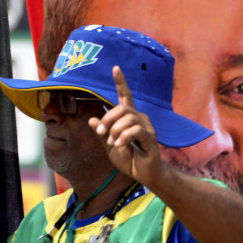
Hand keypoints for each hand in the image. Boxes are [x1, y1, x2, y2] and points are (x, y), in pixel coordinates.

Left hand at [88, 66, 164, 184]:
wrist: (144, 174)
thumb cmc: (129, 159)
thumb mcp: (109, 146)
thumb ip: (102, 133)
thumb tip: (91, 119)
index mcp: (129, 118)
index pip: (125, 96)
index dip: (120, 82)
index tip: (115, 68)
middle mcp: (140, 119)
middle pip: (122, 108)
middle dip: (107, 119)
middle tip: (100, 133)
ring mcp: (146, 127)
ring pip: (128, 119)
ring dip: (115, 131)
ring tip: (112, 143)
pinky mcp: (150, 138)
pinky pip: (135, 131)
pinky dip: (124, 137)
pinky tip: (119, 145)